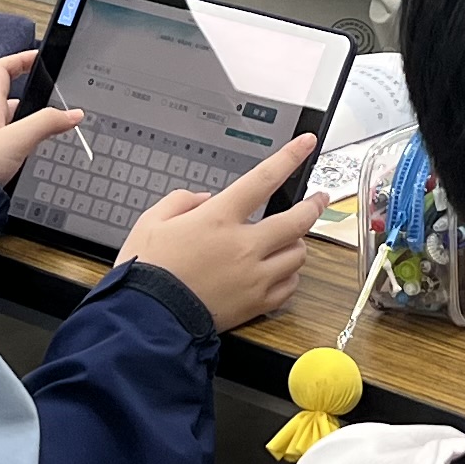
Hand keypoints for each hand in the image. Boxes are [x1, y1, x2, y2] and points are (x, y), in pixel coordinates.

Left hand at [0, 50, 83, 188]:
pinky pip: (9, 143)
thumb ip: (45, 124)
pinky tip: (34, 156)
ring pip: (12, 123)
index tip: (39, 57)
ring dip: (31, 125)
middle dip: (34, 99)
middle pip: (11, 98)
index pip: (1, 69)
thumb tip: (72, 114)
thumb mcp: (16, 140)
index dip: (20, 59)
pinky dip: (25, 144)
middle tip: (57, 105)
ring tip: (51, 133)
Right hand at [117, 132, 326, 330]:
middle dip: (313, 205)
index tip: (307, 144)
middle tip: (318, 199)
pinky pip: (290, 286)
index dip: (290, 157)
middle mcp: (243, 246)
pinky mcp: (256, 304)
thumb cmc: (146, 271)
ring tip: (290, 239)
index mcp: (218, 218)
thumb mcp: (151, 221)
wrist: (147, 319)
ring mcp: (254, 276)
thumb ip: (180, 201)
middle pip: (297, 220)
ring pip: (298, 254)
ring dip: (297, 243)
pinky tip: (280, 271)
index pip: (264, 179)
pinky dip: (290, 275)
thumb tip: (204, 199)